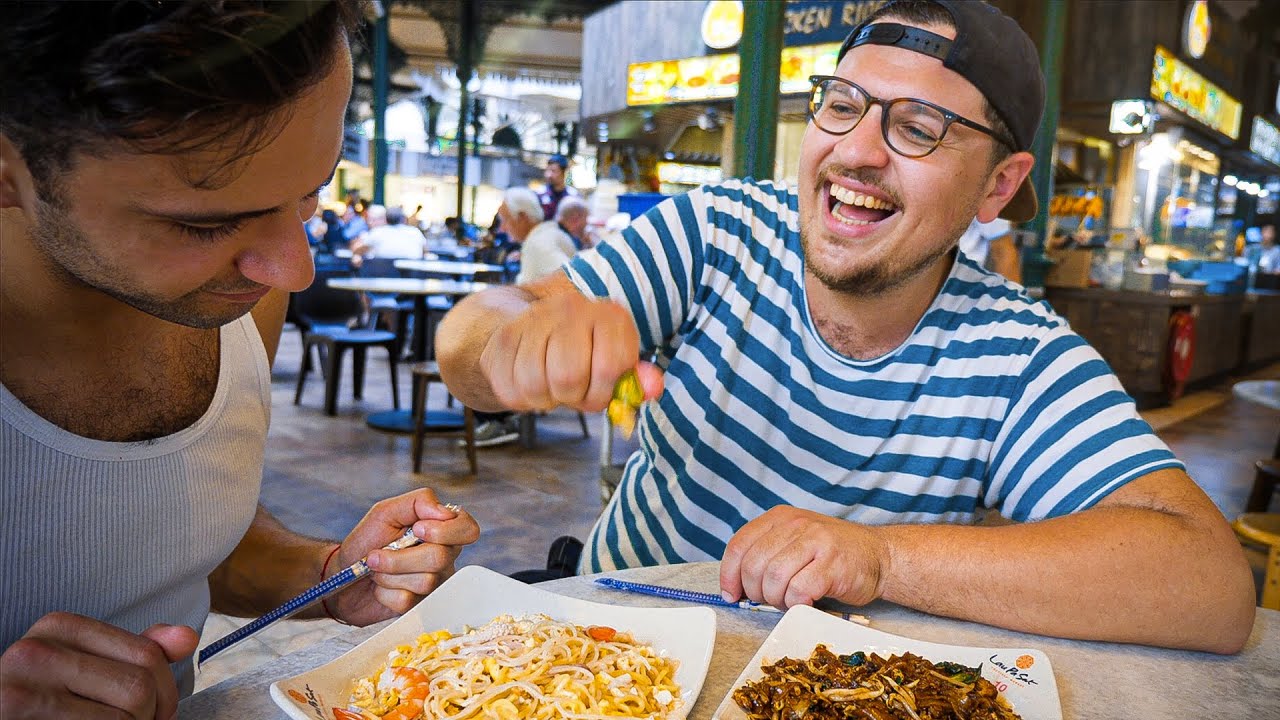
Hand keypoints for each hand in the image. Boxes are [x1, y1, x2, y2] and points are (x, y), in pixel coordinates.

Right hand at [0, 613, 196, 718]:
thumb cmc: (43, 704)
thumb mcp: (86, 667)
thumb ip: (133, 652)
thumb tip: (187, 637)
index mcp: (60, 627)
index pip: (147, 655)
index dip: (166, 693)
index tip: (158, 714)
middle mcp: (37, 650)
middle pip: (138, 688)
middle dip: (147, 718)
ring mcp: (22, 687)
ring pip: (124, 718)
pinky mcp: (15, 716)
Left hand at [326, 488, 479, 625]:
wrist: (343, 575)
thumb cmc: (366, 541)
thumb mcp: (385, 512)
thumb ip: (418, 502)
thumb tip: (445, 511)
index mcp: (442, 529)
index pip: (468, 529)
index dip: (446, 531)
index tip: (417, 530)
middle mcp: (445, 556)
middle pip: (441, 557)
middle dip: (400, 557)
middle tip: (377, 554)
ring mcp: (435, 583)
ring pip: (425, 581)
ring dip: (389, 574)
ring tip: (377, 570)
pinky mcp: (420, 605)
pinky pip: (408, 601)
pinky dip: (385, 593)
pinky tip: (381, 588)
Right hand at [479, 291, 659, 411]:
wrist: (534, 328)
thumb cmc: (583, 354)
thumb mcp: (615, 364)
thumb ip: (635, 381)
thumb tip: (653, 389)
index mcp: (609, 315)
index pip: (611, 368)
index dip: (604, 393)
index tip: (599, 391)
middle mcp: (572, 308)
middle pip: (569, 377)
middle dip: (572, 397)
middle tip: (573, 390)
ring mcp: (535, 319)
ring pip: (536, 385)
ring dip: (545, 398)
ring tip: (552, 384)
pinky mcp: (505, 337)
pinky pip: (511, 388)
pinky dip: (522, 397)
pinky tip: (531, 380)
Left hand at [719, 506, 888, 609]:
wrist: (879, 555)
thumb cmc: (831, 554)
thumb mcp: (795, 541)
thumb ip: (766, 554)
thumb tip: (734, 586)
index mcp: (780, 517)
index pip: (739, 545)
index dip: (729, 574)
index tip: (731, 594)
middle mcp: (796, 524)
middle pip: (754, 565)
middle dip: (755, 591)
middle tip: (769, 599)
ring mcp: (816, 542)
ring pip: (774, 578)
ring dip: (776, 599)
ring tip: (789, 600)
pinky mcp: (833, 564)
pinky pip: (799, 591)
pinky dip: (796, 604)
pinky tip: (806, 601)